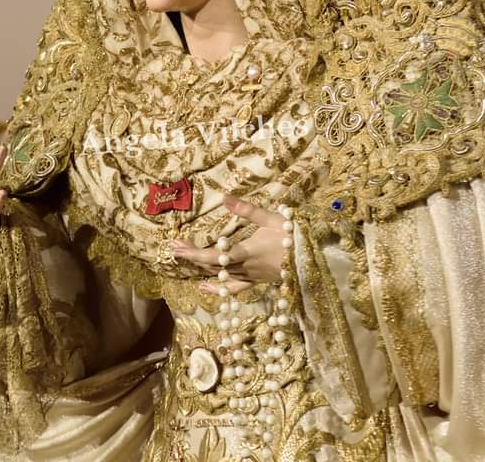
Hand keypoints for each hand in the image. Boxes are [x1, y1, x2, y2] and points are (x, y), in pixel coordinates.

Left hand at [172, 194, 288, 294]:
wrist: (310, 260)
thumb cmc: (292, 236)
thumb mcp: (270, 218)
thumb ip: (246, 209)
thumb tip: (224, 197)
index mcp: (246, 251)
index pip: (212, 255)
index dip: (193, 252)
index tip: (176, 247)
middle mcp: (243, 267)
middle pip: (211, 264)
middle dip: (191, 256)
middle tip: (174, 247)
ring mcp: (249, 277)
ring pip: (218, 274)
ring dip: (200, 266)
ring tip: (184, 257)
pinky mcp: (254, 282)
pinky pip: (232, 288)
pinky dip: (217, 288)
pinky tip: (204, 286)